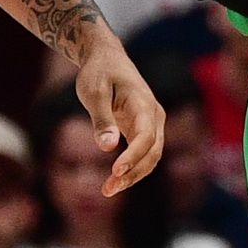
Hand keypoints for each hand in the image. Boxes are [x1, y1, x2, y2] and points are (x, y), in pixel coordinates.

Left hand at [74, 42, 166, 196]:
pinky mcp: (144, 129)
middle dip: (133, 173)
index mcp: (144, 103)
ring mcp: (152, 123)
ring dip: (133, 176)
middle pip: (152, 152)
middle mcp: (154, 115)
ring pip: (151, 157)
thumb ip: (101, 119)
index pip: (146, 136)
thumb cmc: (98, 72)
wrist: (106, 58)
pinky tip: (114, 180)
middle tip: (107, 189)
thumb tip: (107, 148)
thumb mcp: (94, 92)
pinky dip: (132, 169)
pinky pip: (144, 154)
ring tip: (108, 189)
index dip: (132, 156)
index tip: (114, 171)